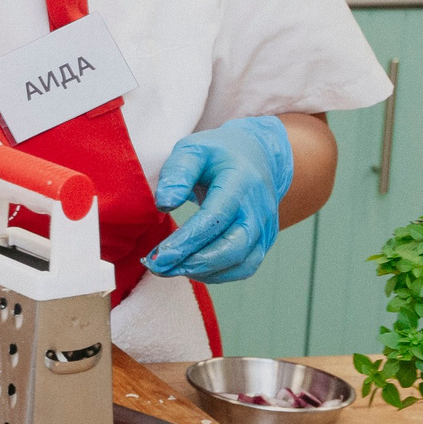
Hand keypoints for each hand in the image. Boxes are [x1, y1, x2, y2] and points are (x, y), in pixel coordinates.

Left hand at [146, 115, 293, 283]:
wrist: (257, 155)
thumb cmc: (219, 153)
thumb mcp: (193, 149)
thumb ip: (177, 172)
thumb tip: (164, 203)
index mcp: (241, 182)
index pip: (215, 218)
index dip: (187, 241)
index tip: (158, 256)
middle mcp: (259, 209)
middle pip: (232, 248)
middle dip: (193, 262)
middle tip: (157, 266)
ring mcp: (265, 228)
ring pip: (240, 263)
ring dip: (202, 272)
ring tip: (167, 269)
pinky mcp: (264, 242)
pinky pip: (243, 267)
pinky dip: (216, 274)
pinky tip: (189, 268)